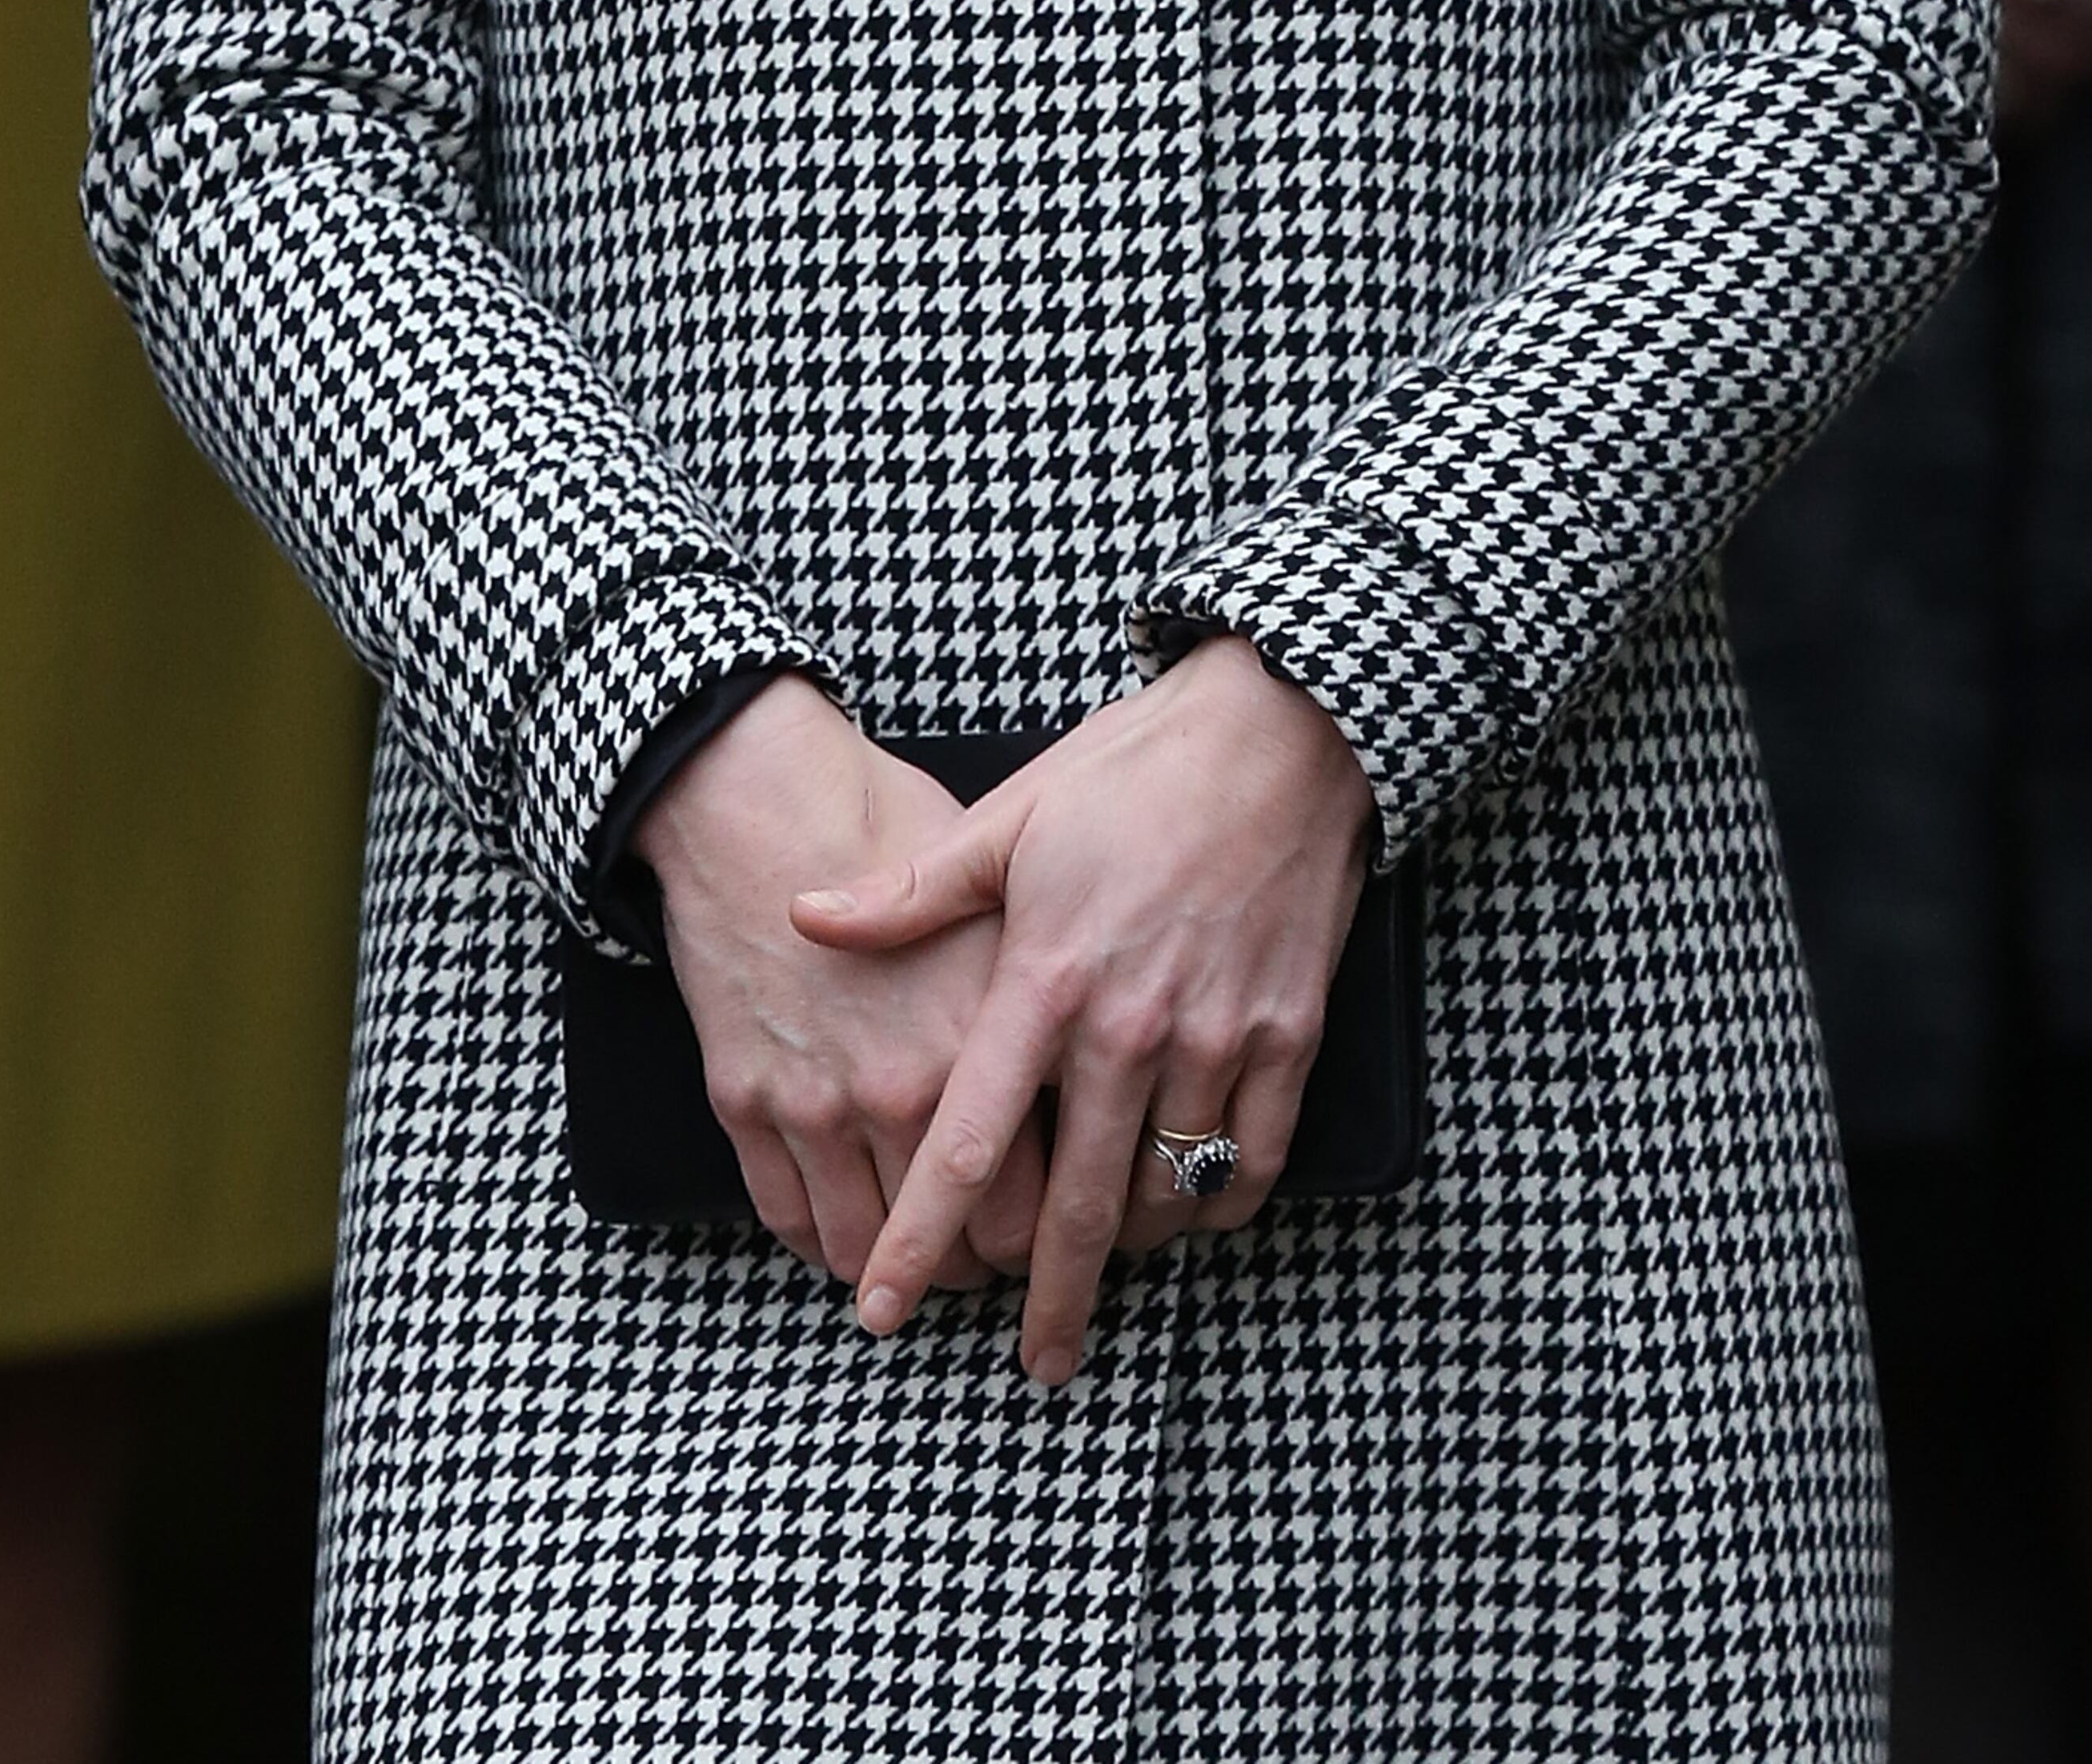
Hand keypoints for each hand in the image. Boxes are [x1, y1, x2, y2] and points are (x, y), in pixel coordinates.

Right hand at [636, 675, 1045, 1293]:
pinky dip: (824, 1242)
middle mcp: (901, 1085)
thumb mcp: (999, 884)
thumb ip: (1050, 985)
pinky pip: (789, 1219)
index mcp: (981, 1034)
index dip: (1062, 1230)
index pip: (1045, 1195)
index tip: (1068, 1228)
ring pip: (869, 1249)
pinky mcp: (745, 1101)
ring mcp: (816, 1101)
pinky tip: (853, 1229)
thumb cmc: (886, 821)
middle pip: (969, 1245)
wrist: (756, 795)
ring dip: (902, 1267)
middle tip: (1003, 1254)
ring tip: (926, 1255)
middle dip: (992, 1263)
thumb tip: (1108, 1061)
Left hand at [798, 637, 1373, 1387]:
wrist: (1283, 728)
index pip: (969, 1143)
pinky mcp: (1287, 1035)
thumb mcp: (1010, 817)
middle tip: (1035, 1364)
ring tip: (1105, 1266)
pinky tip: (1191, 1212)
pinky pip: (1252, 1162)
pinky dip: (1218, 1204)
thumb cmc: (1134, 768)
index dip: (920, 1237)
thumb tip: (803, 919)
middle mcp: (1129, 1027)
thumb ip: (910, 894)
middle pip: (1075, 1206)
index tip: (883, 1309)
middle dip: (1049, 1300)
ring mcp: (1215, 1036)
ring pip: (1165, 1192)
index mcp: (1047, 979)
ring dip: (1130, 1246)